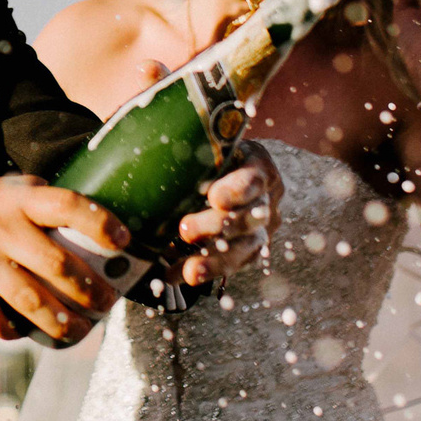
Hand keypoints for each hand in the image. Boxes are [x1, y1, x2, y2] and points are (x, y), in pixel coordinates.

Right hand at [0, 176, 130, 341]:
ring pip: (31, 301)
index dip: (99, 223)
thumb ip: (45, 203)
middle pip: (56, 265)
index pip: (66, 205)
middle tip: (109, 302)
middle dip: (91, 290)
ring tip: (82, 330)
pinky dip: (20, 333)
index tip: (124, 241)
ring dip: (63, 322)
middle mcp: (0, 227)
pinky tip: (34, 333)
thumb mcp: (9, 189)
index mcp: (18, 199)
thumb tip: (100, 226)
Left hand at [171, 145, 282, 287]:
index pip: (254, 178)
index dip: (237, 190)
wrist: (230, 171)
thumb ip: (194, 152)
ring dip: (215, 261)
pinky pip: (232, 265)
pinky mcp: (250, 250)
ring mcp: (262, 229)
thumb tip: (154, 154)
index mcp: (258, 166)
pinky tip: (177, 275)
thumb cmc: (213, 155)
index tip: (215, 198)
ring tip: (188, 271)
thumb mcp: (209, 145)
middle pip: (250, 218)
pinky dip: (204, 271)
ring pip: (246, 249)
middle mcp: (266, 200)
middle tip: (185, 230)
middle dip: (217, 226)